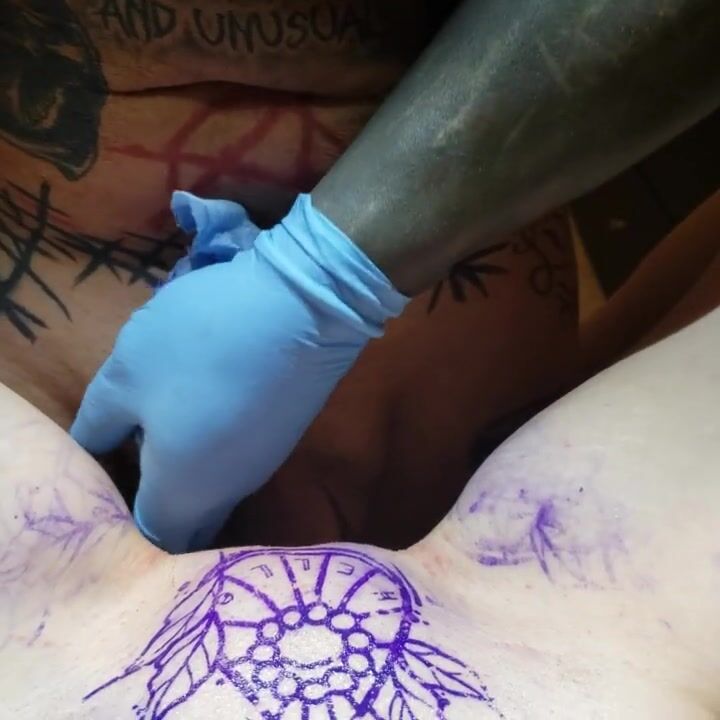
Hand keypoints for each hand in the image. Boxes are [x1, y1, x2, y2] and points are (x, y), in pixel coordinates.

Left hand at [70, 193, 406, 552]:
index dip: (117, 519)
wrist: (305, 304)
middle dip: (154, 498)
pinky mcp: (282, 433)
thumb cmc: (202, 345)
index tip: (101, 480)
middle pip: (185, 519)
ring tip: (161, 417)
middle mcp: (227, 494)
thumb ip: (97, 426)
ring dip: (184, 466)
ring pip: (212, 486)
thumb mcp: (126, 375)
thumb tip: (90, 452)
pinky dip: (214, 443)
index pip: (145, 538)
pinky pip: (236, 458)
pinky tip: (206, 397)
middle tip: (126, 451)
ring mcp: (262, 463)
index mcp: (183, 495)